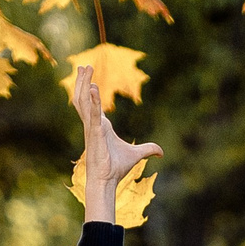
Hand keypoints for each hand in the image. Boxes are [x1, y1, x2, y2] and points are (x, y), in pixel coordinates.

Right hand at [73, 65, 160, 223]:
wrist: (106, 180)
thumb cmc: (116, 167)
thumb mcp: (136, 155)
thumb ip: (148, 149)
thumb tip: (161, 152)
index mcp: (100, 125)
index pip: (92, 103)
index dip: (90, 90)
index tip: (91, 77)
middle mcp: (93, 124)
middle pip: (84, 98)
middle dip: (83, 81)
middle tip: (84, 65)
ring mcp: (91, 127)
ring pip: (84, 101)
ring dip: (84, 84)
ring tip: (85, 68)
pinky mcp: (94, 133)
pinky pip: (92, 113)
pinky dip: (93, 100)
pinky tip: (94, 87)